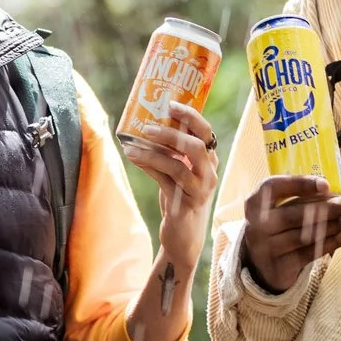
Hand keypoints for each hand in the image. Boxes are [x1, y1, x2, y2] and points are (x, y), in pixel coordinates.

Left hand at [120, 102, 220, 273]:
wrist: (183, 236)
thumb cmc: (179, 196)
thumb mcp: (178, 170)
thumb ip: (170, 151)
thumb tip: (145, 123)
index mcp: (210, 160)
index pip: (206, 132)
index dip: (191, 116)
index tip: (171, 104)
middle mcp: (209, 173)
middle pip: (195, 146)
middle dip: (170, 134)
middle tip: (147, 127)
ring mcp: (200, 190)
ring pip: (178, 165)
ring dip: (152, 153)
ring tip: (131, 146)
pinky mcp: (185, 205)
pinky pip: (165, 181)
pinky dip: (148, 167)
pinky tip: (134, 158)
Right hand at [241, 174, 340, 294]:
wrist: (263, 262)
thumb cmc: (281, 224)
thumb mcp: (291, 204)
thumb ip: (322, 191)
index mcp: (256, 202)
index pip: (274, 187)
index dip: (300, 184)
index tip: (325, 184)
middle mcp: (257, 224)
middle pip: (295, 214)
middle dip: (326, 208)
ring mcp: (267, 248)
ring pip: (305, 235)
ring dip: (331, 226)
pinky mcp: (281, 266)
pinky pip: (311, 253)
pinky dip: (333, 242)